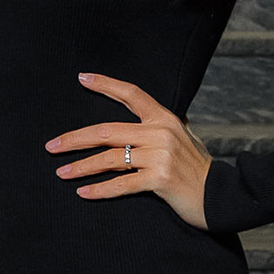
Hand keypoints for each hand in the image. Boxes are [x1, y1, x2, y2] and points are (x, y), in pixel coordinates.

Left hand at [47, 73, 210, 231]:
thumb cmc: (198, 169)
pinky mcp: (160, 179)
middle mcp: (161, 132)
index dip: (105, 84)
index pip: (131, 94)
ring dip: (82, 167)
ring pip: (110, 159)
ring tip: (62, 173)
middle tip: (52, 146)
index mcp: (164, 118)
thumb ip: (159, 129)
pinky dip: (100, 190)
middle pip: (107, 131)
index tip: (81, 78)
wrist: (221, 196)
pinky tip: (84, 193)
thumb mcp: (182, 139)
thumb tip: (136, 124)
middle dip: (75, 139)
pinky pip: (122, 184)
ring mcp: (160, 156)